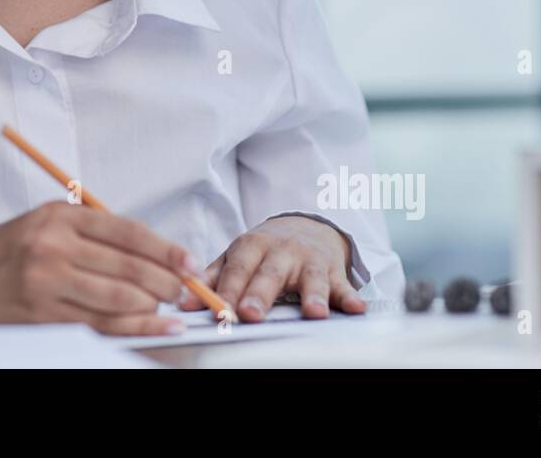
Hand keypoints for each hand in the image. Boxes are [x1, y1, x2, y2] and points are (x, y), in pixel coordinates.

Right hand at [0, 201, 199, 335]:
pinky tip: (156, 325)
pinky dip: (135, 327)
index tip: (189, 262)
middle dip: (167, 280)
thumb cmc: (5, 249)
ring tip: (172, 306)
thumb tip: (153, 250)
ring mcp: (48, 283)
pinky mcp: (43, 315)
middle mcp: (54, 246)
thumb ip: (93, 231)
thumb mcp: (45, 222)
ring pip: (119, 298)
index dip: (166, 249)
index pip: (127, 231)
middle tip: (186, 288)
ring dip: (155, 305)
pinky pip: (100, 324)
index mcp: (59, 216)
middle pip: (129, 266)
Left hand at [178, 215, 366, 320]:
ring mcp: (309, 259)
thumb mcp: (237, 256)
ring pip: (310, 277)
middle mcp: (281, 250)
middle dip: (260, 294)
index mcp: (252, 246)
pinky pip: (343, 285)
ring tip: (313, 313)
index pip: (237, 269)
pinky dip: (350, 296)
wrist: (305, 226)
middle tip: (250, 314)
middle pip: (270, 274)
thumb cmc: (264, 250)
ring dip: (312, 295)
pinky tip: (356, 308)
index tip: (218, 310)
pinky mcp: (334, 270)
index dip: (227, 289)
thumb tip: (184, 302)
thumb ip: (213, 278)